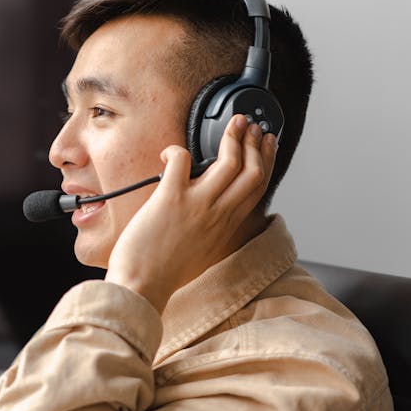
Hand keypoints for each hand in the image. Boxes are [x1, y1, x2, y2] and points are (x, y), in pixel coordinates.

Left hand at [105, 115, 276, 311]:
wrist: (142, 286)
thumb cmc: (166, 272)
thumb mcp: (205, 250)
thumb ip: (214, 228)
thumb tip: (212, 209)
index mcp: (227, 225)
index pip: (258, 187)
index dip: (267, 160)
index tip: (267, 144)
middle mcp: (218, 213)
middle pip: (252, 170)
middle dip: (255, 142)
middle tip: (251, 125)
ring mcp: (197, 205)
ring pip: (229, 161)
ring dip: (232, 136)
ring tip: (232, 124)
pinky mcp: (170, 198)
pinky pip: (182, 159)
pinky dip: (176, 149)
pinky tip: (170, 153)